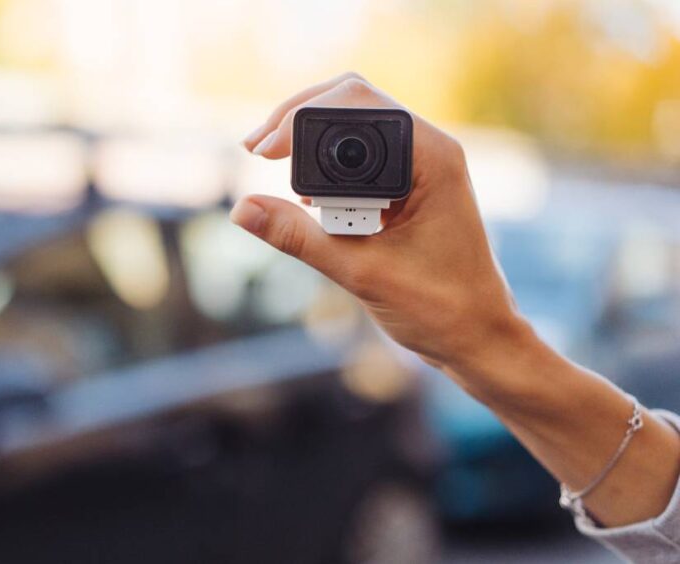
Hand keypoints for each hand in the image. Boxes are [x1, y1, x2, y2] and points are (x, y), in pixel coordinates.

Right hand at [232, 73, 527, 389]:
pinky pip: (363, 156)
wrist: (479, 339)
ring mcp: (423, 166)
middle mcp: (431, 150)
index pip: (356, 103)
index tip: (262, 152)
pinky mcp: (411, 185)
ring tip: (268, 160)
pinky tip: (303, 193)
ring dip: (309, 140)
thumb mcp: (358, 271)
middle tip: (255, 149)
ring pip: (355, 126)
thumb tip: (243, 209)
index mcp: (432, 158)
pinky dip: (326, 165)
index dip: (300, 117)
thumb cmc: (438, 310)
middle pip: (353, 101)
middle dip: (299, 119)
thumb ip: (298, 237)